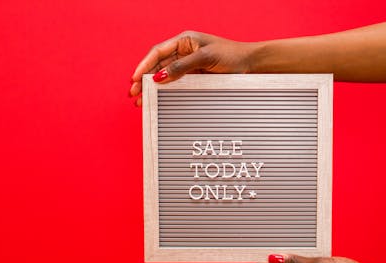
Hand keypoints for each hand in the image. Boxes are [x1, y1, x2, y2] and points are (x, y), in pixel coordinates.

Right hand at [129, 31, 253, 105]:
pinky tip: (157, 98)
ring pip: (164, 76)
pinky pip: (176, 83)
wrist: (251, 65)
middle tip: (133, 93)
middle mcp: (184, 51)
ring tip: (141, 100)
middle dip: (144, 79)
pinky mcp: (195, 77)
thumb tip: (160, 77)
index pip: (158, 52)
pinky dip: (165, 90)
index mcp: (185, 40)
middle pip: (157, 65)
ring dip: (151, 87)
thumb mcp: (205, 58)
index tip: (134, 78)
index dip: (144, 65)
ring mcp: (189, 65)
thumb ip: (181, 67)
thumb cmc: (232, 55)